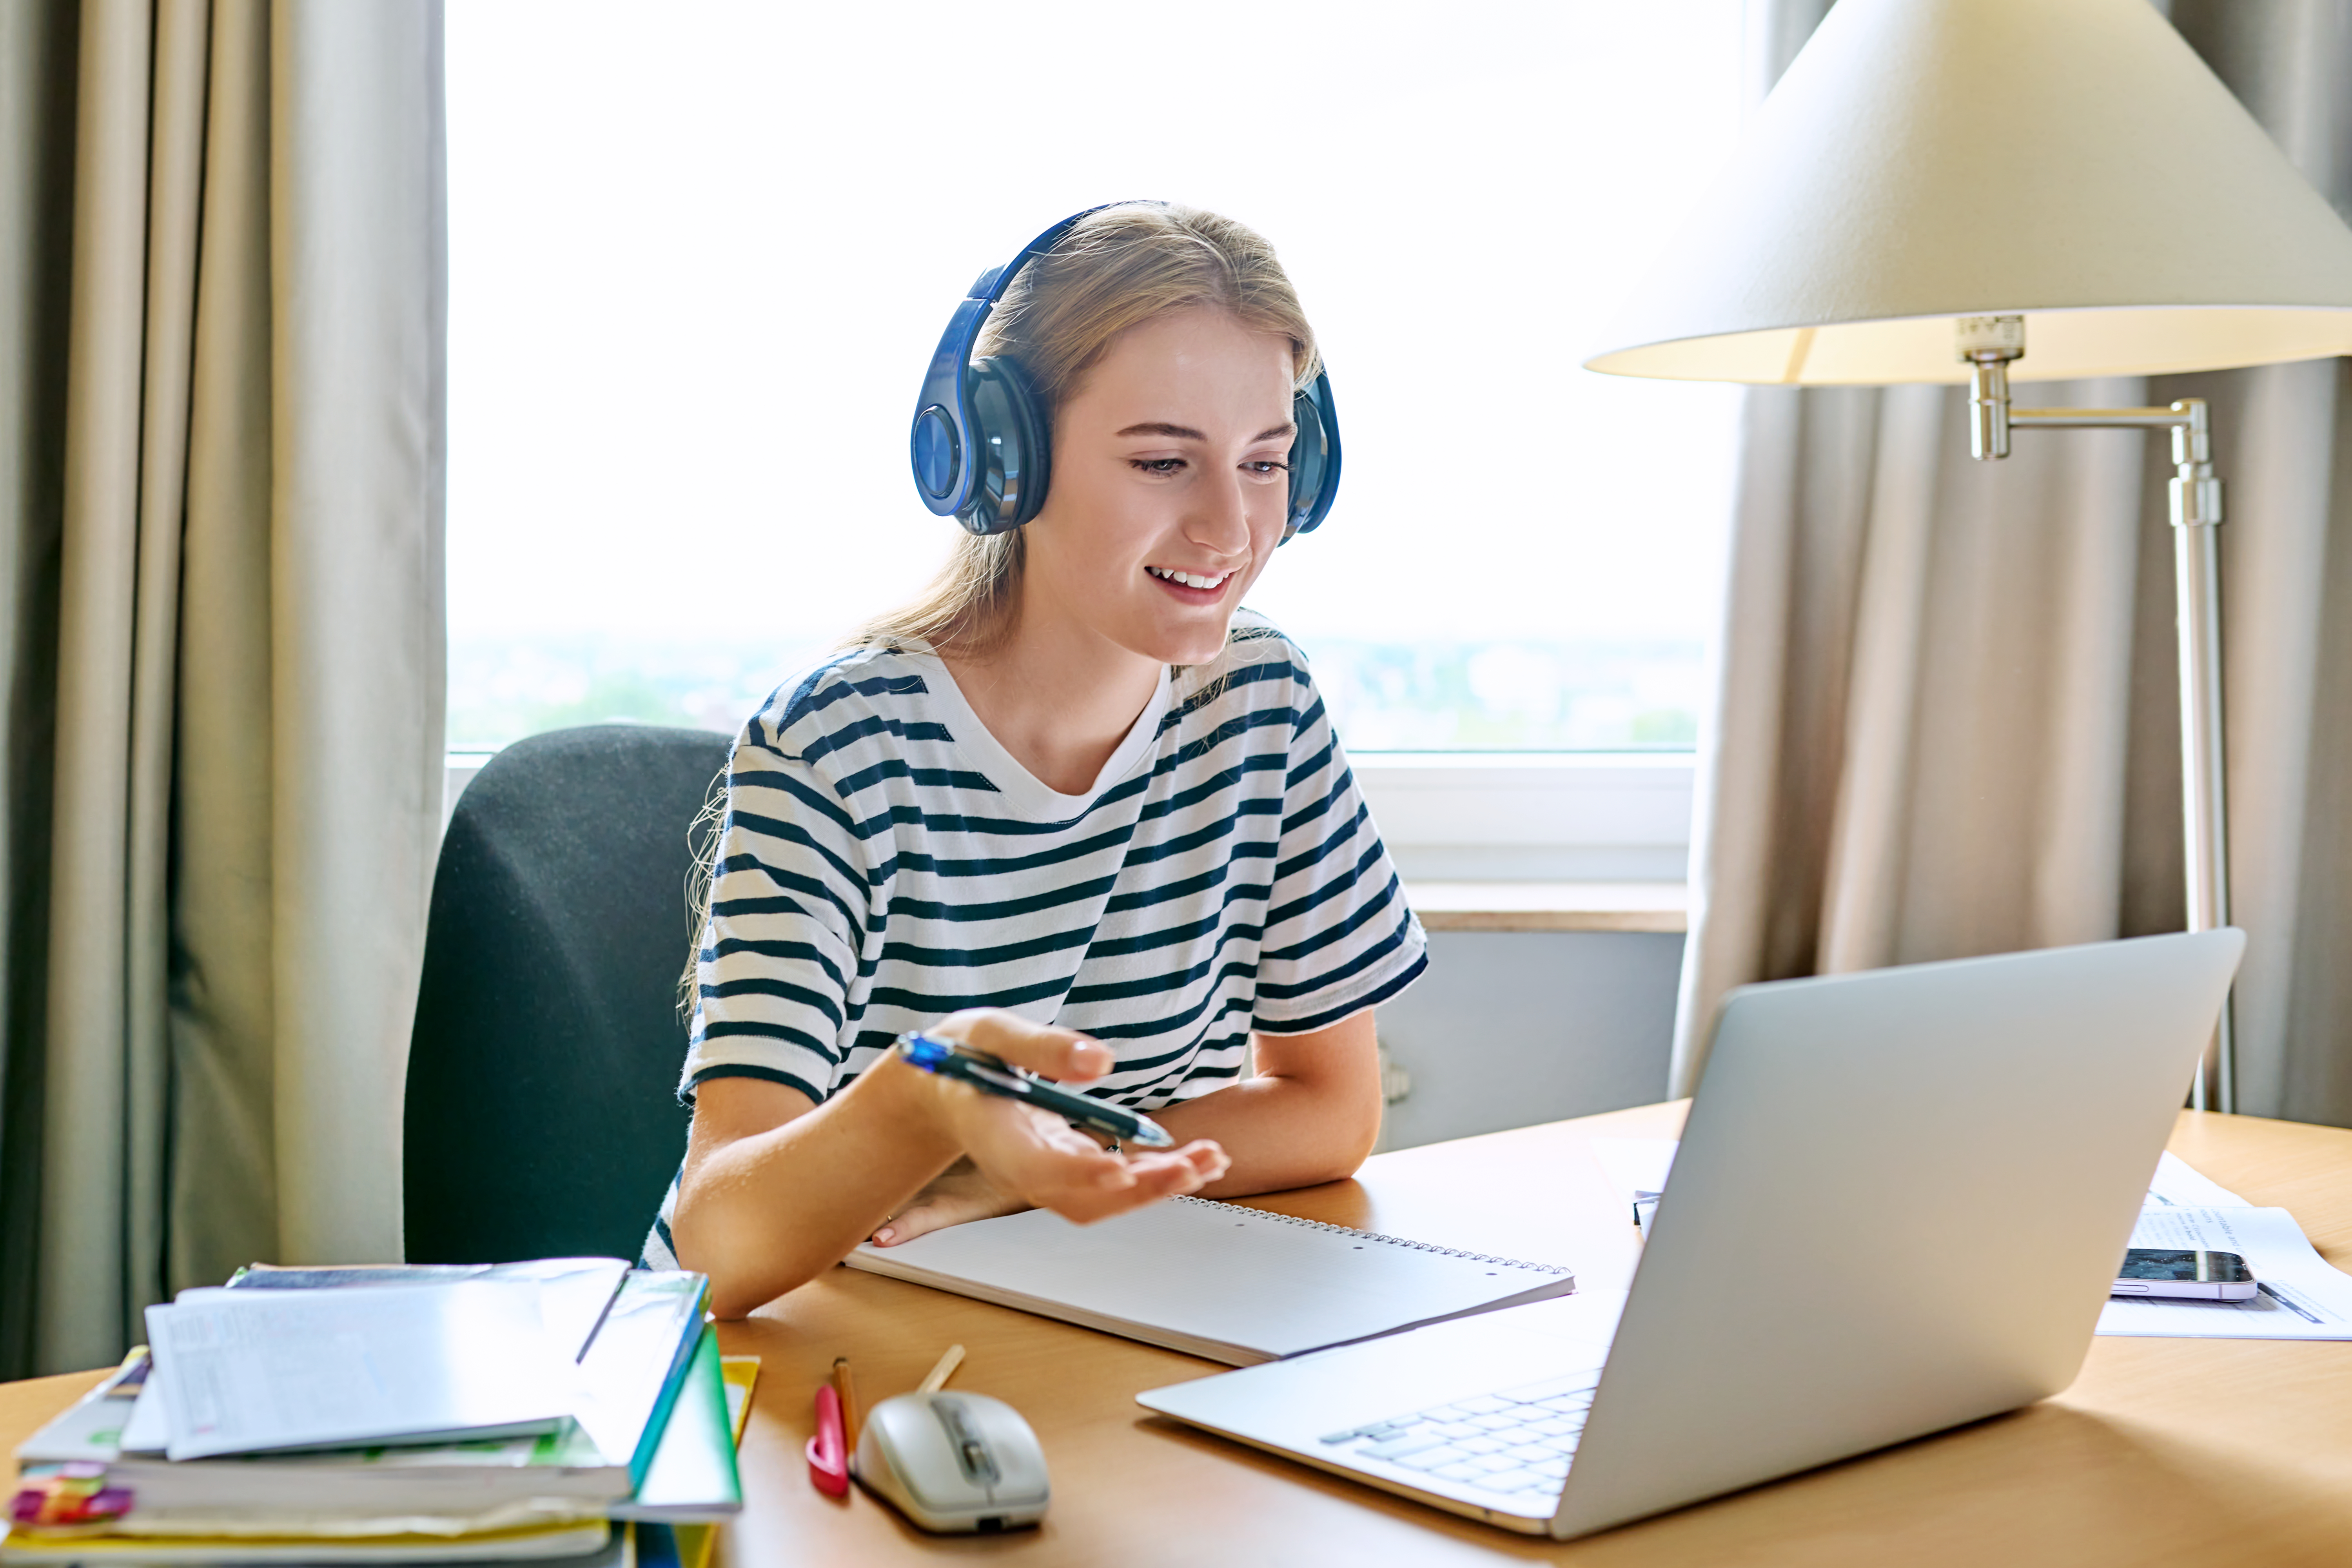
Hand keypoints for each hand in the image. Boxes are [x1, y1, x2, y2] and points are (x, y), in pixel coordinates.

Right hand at [880, 1009, 1227, 1241]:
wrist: (938, 1089)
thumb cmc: (961, 1056)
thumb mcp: (990, 1033)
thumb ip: (1040, 1047)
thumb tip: (1101, 1062)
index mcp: (999, 1137)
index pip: (1041, 1169)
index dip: (1081, 1175)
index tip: (1121, 1170)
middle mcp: (1023, 1167)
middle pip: (1083, 1198)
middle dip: (1141, 1189)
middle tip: (1194, 1164)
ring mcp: (1046, 1172)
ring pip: (1104, 1199)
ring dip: (1157, 1186)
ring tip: (1210, 1160)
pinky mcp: (1065, 1165)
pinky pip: (1110, 1185)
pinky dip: (1151, 1177)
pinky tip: (1192, 1161)